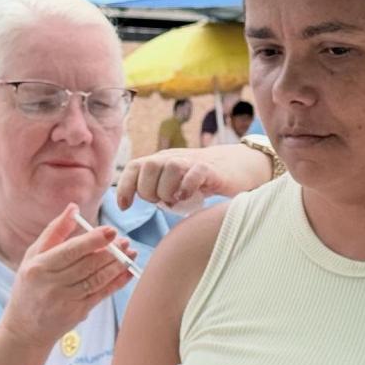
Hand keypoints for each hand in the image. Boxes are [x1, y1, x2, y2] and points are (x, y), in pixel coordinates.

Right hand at [1, 204, 136, 346]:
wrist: (25, 328)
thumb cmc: (30, 285)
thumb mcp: (33, 256)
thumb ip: (54, 231)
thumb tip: (73, 207)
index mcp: (39, 267)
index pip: (70, 251)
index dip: (93, 241)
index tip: (111, 231)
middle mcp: (52, 284)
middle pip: (87, 265)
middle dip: (110, 252)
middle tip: (124, 241)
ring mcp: (66, 301)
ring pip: (97, 280)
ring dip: (117, 266)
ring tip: (130, 253)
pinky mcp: (77, 313)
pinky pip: (101, 295)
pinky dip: (117, 283)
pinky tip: (128, 272)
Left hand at [116, 144, 273, 209]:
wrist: (240, 166)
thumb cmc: (204, 179)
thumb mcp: (176, 182)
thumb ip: (158, 188)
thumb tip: (137, 203)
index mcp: (162, 161)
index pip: (135, 167)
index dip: (125, 186)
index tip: (125, 206)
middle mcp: (174, 157)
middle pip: (148, 166)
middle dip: (148, 190)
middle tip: (161, 202)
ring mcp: (193, 161)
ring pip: (168, 167)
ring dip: (166, 190)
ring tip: (175, 200)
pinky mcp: (211, 169)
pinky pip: (193, 174)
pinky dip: (186, 187)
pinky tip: (188, 196)